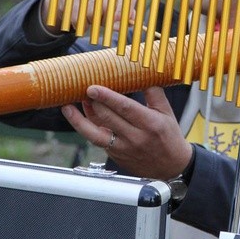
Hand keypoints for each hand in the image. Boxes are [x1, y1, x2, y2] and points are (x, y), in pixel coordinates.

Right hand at [41, 0, 136, 33]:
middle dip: (107, 19)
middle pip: (106, 2)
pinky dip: (81, 23)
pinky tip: (83, 23)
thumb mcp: (119, 4)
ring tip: (94, 21)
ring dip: (94, 22)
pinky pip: (77, 13)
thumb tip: (128, 23)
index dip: (121, 9)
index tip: (117, 22)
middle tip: (106, 23)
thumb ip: (126, 14)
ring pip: (91, 10)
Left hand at [61, 86, 192, 179]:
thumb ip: (154, 92)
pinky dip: (88, 128)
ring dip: (79, 120)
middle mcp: (136, 138)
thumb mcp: (167, 113)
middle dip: (92, 103)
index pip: (125, 108)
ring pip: (96, 135)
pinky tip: (80, 116)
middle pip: (107, 119)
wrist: (172, 167)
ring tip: (67, 107)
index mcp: (150, 124)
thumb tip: (142, 71)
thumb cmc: (169, 137)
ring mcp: (124, 149)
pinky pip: (98, 141)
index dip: (107, 97)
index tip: (93, 88)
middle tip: (80, 89)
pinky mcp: (116, 157)